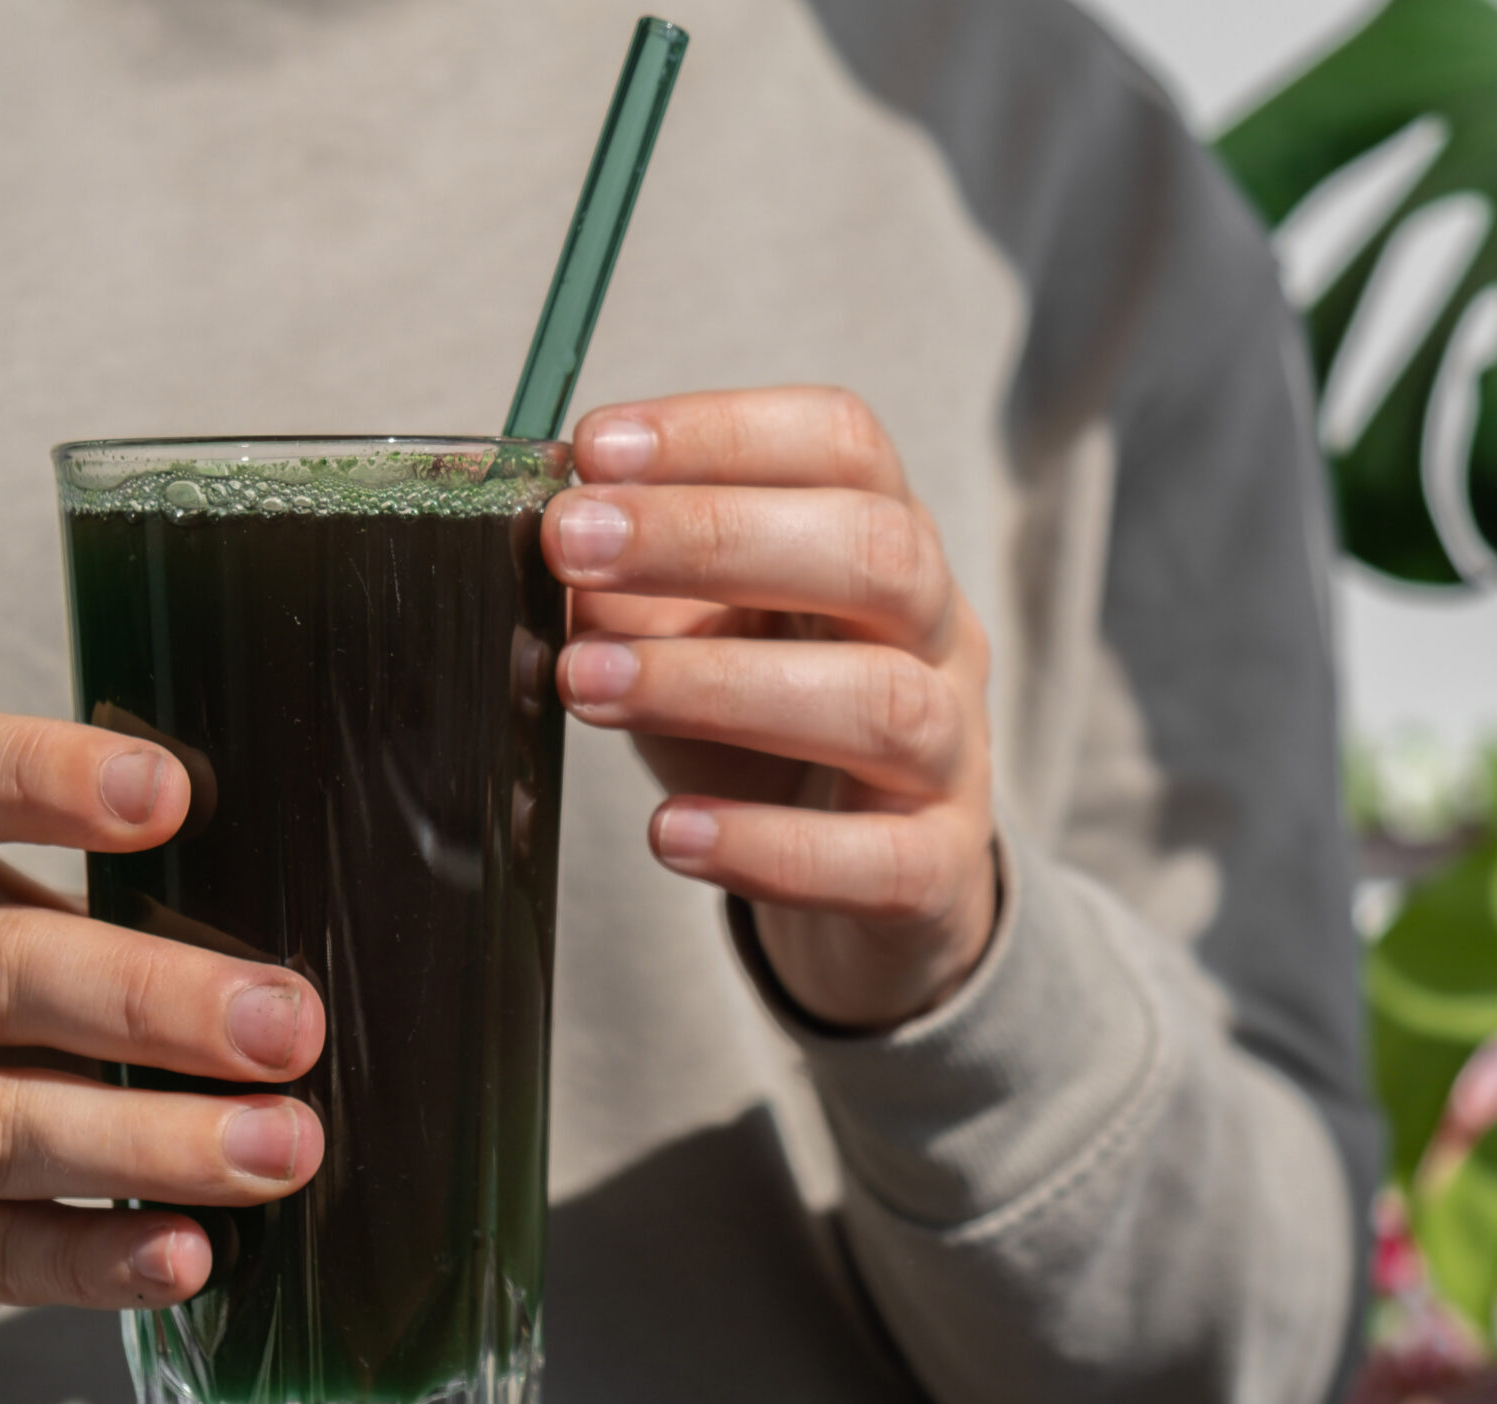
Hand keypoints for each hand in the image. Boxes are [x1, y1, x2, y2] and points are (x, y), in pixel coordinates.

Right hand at [0, 714, 324, 1403]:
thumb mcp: (5, 926)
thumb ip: (117, 910)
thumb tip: (298, 953)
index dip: (45, 778)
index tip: (173, 793)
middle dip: (156, 1000)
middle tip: (288, 1028)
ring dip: (153, 1141)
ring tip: (279, 1150)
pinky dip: (96, 1256)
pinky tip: (187, 1254)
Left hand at [542, 388, 996, 1028]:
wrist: (868, 878)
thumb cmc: (765, 730)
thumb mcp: (696, 636)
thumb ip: (630, 589)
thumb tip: (542, 556)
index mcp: (883, 543)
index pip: (843, 445)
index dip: (724, 432)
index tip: (596, 448)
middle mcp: (937, 634)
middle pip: (878, 551)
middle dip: (713, 534)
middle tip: (571, 545)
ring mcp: (953, 754)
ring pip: (884, 702)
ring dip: (719, 684)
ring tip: (584, 685)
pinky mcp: (939, 871)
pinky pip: (882, 860)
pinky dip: (771, 848)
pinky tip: (673, 833)